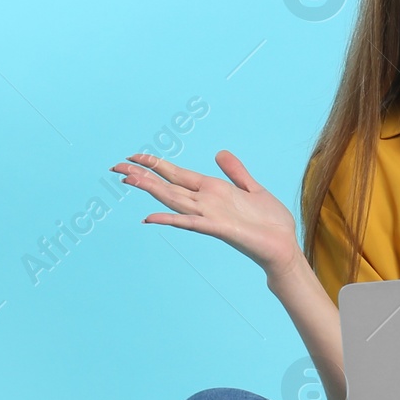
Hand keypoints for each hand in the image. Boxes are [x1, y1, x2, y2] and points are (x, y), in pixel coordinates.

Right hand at [110, 150, 299, 277]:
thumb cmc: (271, 222)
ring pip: (174, 200)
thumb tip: (220, 153)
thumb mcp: (253, 188)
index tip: (133, 156)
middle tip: (115, 166)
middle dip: (143, 175)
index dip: (156, 165)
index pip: (178, 174)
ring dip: (151, 190)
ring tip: (128, 179)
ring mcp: (210, 215)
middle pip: (168, 186)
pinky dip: (171, 219)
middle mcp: (206, 202)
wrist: (284, 246)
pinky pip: (191, 223)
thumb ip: (235, 172)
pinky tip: (150, 217)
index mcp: (213, 190)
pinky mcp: (220, 228)